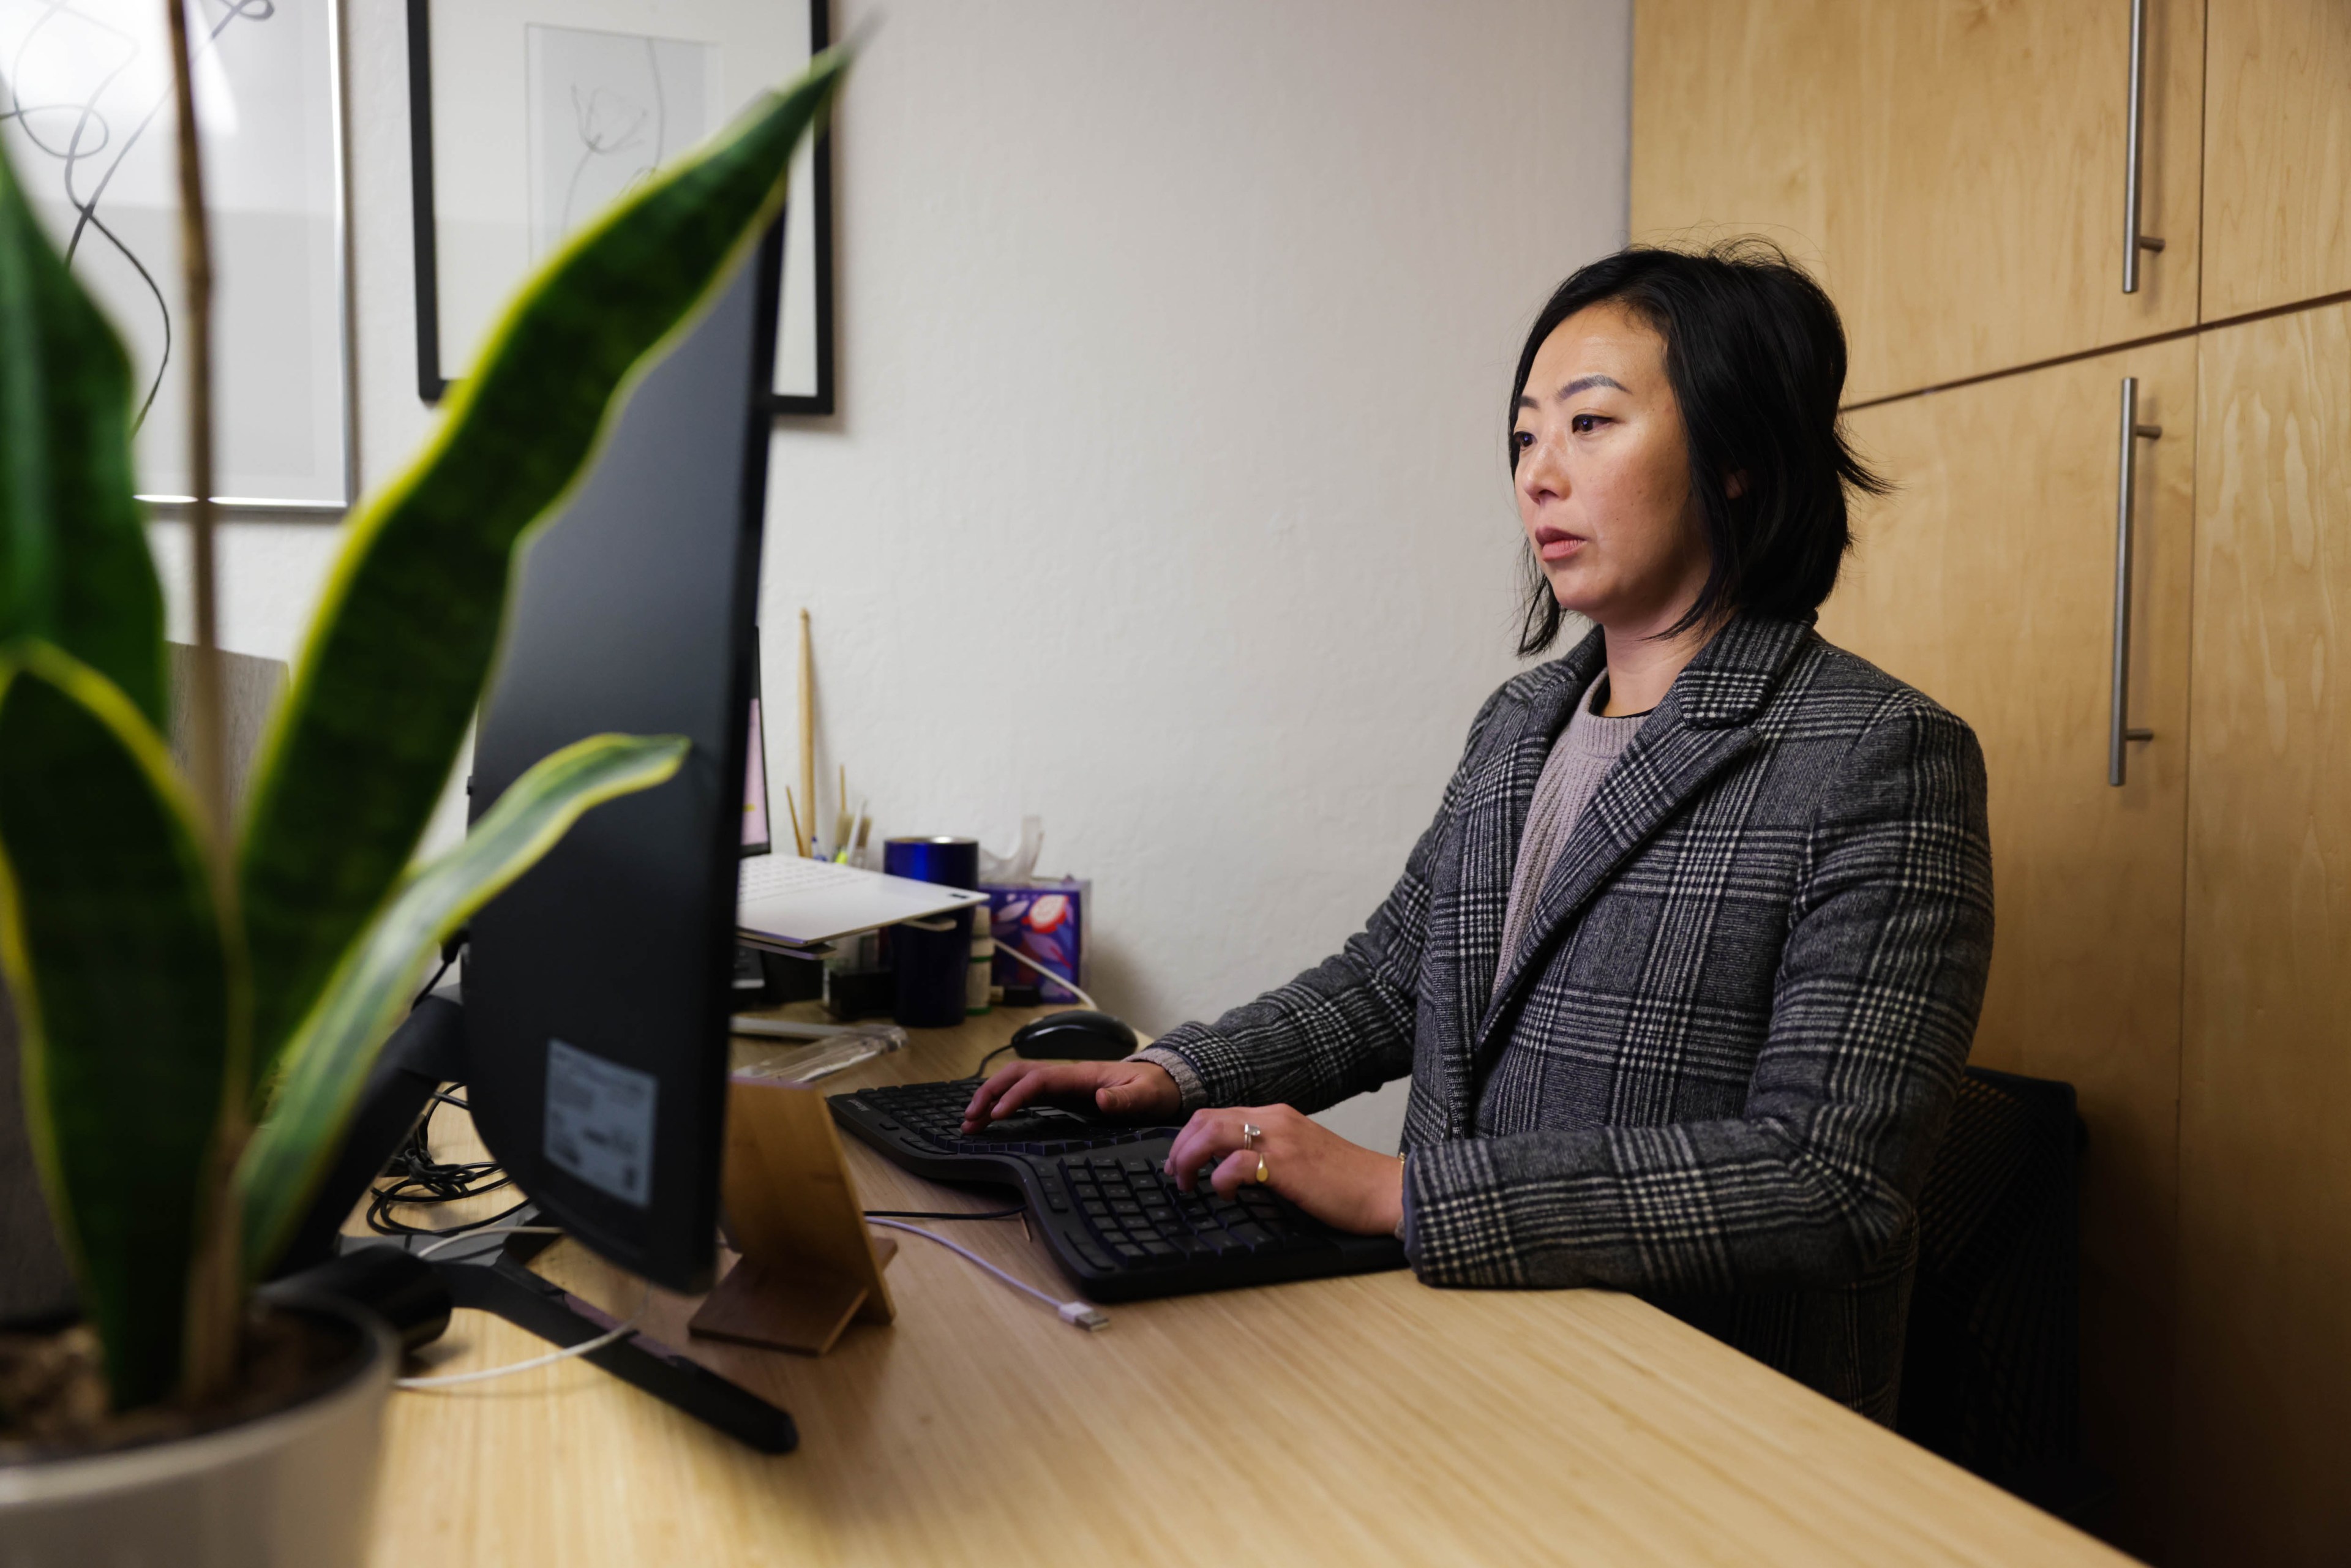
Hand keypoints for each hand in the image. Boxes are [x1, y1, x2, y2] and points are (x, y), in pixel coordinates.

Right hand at [961, 1058, 1179, 1132]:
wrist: (1162, 1083)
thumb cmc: (1153, 1090)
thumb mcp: (1146, 1097)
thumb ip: (1125, 1100)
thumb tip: (1102, 1100)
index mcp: (1081, 1075)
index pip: (1038, 1080)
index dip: (1016, 1095)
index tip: (998, 1115)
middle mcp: (1065, 1075)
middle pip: (1017, 1074)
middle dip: (990, 1092)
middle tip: (970, 1118)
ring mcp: (1061, 1084)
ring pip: (1017, 1082)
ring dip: (991, 1097)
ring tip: (970, 1122)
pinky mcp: (1061, 1095)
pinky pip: (1026, 1094)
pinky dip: (1004, 1103)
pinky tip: (991, 1118)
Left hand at [1164, 1104, 1403, 1236]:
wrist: (1384, 1190)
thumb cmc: (1345, 1182)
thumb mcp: (1299, 1156)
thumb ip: (1268, 1153)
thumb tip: (1230, 1168)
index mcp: (1277, 1115)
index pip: (1216, 1114)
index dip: (1188, 1138)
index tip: (1179, 1163)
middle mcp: (1275, 1119)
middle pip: (1205, 1119)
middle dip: (1180, 1147)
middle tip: (1176, 1175)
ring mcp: (1281, 1138)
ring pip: (1213, 1133)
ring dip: (1190, 1159)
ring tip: (1189, 1184)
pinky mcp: (1287, 1164)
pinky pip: (1238, 1163)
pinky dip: (1221, 1179)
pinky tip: (1227, 1194)